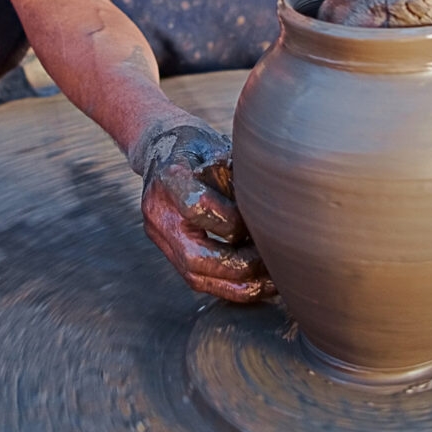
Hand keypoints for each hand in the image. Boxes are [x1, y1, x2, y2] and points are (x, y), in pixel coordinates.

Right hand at [130, 120, 274, 302]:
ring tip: (273, 280)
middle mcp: (158, 213)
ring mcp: (160, 237)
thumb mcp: (216, 144)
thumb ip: (236, 170)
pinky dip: (231, 286)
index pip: (197, 208)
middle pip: (195, 258)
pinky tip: (258, 283)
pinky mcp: (168, 252)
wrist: (160, 150)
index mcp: (169, 179)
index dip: (232, 220)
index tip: (257, 219)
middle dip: (240, 265)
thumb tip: (271, 197)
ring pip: (197, 277)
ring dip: (239, 284)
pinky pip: (199, 279)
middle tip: (273, 260)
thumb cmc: (195, 146)